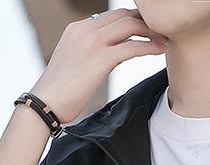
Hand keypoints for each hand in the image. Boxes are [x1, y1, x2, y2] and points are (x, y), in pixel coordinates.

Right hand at [29, 8, 168, 124]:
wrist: (45, 104)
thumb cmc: (59, 93)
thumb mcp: (73, 63)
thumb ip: (89, 54)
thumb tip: (105, 59)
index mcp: (77, 29)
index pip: (111, 16)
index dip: (132, 20)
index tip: (147, 30)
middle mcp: (84, 29)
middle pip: (123, 15)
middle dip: (145, 21)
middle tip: (160, 32)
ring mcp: (92, 42)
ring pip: (129, 26)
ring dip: (151, 31)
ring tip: (164, 40)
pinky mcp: (100, 59)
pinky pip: (131, 47)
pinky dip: (149, 46)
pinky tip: (159, 50)